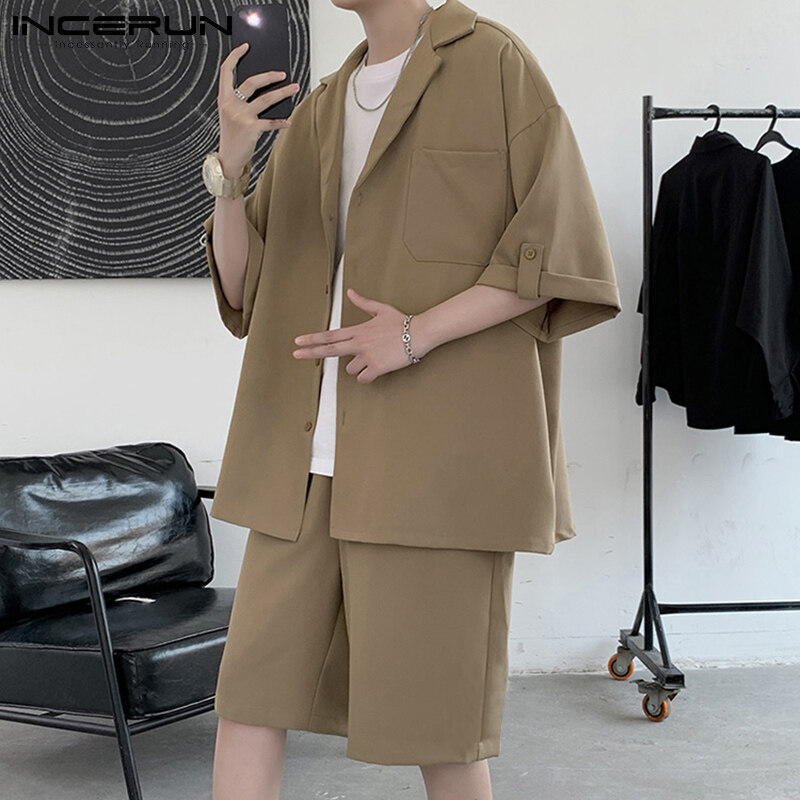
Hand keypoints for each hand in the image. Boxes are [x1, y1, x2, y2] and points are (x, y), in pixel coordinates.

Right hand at [216, 42, 300, 176]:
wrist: (228, 159)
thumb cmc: (232, 136)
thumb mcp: (230, 114)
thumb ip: (240, 100)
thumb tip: (263, 88)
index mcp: (224, 98)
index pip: (226, 71)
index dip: (235, 56)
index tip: (246, 47)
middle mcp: (231, 105)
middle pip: (252, 82)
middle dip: (270, 75)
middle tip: (282, 73)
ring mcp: (241, 116)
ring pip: (265, 99)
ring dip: (282, 93)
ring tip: (294, 88)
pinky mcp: (251, 129)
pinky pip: (270, 122)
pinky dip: (281, 121)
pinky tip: (288, 121)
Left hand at [292, 289, 431, 383]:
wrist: (418, 333)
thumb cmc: (402, 322)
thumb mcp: (381, 309)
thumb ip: (363, 303)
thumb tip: (350, 292)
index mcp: (358, 331)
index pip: (330, 335)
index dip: (313, 339)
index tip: (299, 341)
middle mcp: (359, 344)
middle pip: (329, 350)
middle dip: (311, 352)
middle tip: (296, 354)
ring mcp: (367, 356)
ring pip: (350, 369)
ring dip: (357, 368)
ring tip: (372, 360)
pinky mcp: (377, 368)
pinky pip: (363, 378)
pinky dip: (367, 377)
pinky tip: (376, 371)